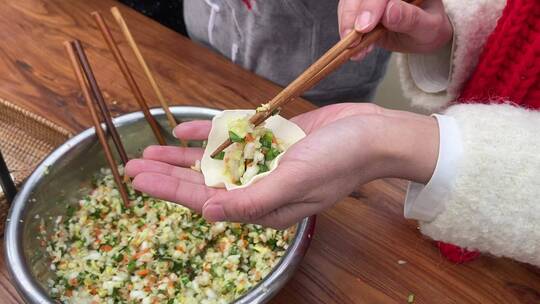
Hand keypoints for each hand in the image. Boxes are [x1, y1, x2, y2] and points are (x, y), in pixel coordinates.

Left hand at [125, 104, 438, 228]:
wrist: (373, 133)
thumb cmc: (340, 161)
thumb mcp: (295, 183)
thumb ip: (251, 200)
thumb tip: (210, 213)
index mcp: (264, 205)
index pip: (207, 201)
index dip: (170, 191)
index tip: (139, 181)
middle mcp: (260, 186)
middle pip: (203, 182)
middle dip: (167, 175)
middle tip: (131, 167)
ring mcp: (264, 162)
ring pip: (213, 161)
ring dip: (182, 156)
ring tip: (150, 151)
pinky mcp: (270, 140)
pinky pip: (233, 138)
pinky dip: (210, 133)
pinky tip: (185, 131)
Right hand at [338, 0, 452, 59]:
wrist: (422, 35)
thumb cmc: (429, 28)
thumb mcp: (428, 27)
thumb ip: (411, 19)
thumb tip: (390, 11)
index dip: (371, 6)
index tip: (364, 27)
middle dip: (352, 16)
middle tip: (353, 40)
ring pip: (349, 1)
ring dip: (346, 25)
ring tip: (354, 48)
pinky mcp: (361, 6)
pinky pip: (346, 12)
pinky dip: (346, 31)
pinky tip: (355, 47)